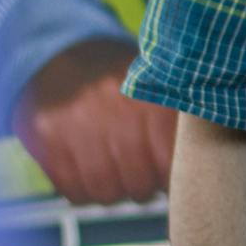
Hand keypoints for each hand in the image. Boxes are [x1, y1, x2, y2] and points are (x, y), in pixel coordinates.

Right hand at [13, 38, 176, 204]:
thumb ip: (176, 120)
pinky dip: (85, 191)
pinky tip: (90, 171)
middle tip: (144, 175)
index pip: (170, 158)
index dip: (173, 175)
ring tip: (117, 173)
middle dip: (145, 185)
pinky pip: (74, 192)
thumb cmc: (119, 79)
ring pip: (106, 192)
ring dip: (115, 191)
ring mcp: (74, 124)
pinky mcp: (45, 141)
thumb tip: (200, 163)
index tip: (173, 174)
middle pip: (139, 182)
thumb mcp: (153, 83)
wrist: (60, 53)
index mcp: (146, 91)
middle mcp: (111, 106)